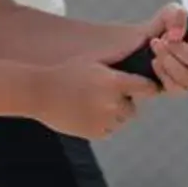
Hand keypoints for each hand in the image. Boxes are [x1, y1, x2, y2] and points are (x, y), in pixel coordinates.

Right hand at [30, 56, 154, 139]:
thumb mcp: (92, 62)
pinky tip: (84, 113)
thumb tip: (139, 54)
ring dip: (112, 114)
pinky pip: (107, 129)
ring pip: (120, 120)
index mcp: (114, 82)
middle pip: (132, 108)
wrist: (39, 92)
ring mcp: (105, 119)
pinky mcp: (96, 132)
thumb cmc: (65, 73)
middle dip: (123, 102)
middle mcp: (113, 102)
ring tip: (91, 104)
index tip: (143, 87)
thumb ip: (116, 65)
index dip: (147, 87)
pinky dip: (101, 124)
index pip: (148, 87)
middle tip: (103, 95)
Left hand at [115, 3, 187, 93]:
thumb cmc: (161, 29)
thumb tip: (178, 34)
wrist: (137, 44)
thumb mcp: (169, 13)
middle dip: (184, 52)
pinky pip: (176, 88)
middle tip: (166, 39)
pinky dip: (164, 72)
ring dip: (172, 61)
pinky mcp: (175, 89)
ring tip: (156, 45)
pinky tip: (155, 61)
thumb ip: (177, 15)